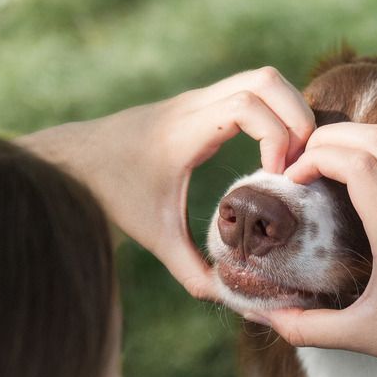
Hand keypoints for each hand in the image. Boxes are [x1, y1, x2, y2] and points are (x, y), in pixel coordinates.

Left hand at [18, 68, 314, 299]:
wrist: (78, 162)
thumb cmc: (116, 196)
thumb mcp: (155, 237)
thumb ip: (192, 271)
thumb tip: (230, 297)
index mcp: (184, 131)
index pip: (247, 106)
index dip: (276, 136)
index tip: (275, 175)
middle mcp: (195, 105)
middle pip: (266, 81)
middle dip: (297, 119)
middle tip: (298, 162)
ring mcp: (200, 98)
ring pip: (264, 79)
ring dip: (291, 112)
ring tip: (292, 157)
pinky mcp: (204, 102)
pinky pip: (255, 90)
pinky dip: (277, 112)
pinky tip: (274, 152)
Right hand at [261, 123, 376, 376]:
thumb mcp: (363, 337)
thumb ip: (307, 327)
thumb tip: (263, 315)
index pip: (357, 165)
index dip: (315, 158)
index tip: (291, 179)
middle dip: (332, 137)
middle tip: (302, 159)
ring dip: (360, 140)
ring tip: (328, 162)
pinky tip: (362, 178)